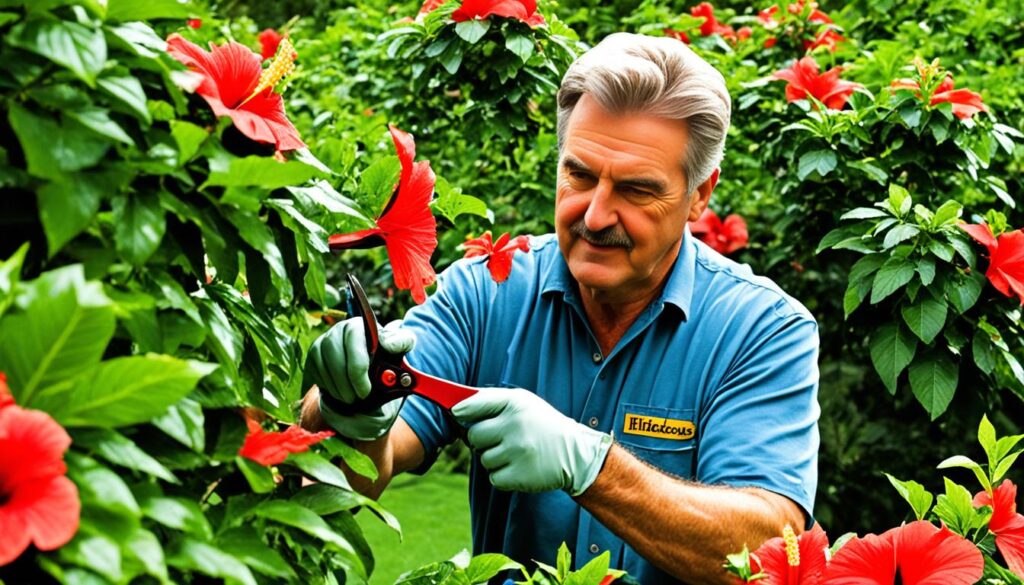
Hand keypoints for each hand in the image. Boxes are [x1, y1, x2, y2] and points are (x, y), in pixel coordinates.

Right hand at [304, 318, 415, 440]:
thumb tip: (388, 344)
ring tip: (352, 398)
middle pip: (335, 356)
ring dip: (338, 388)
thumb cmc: (387, 352)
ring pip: (323, 367)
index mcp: (359, 325)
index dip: (357, 368)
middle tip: (359, 397)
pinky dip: (328, 387)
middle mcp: (337, 329)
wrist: (371, 363)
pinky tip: (341, 392)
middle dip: (347, 382)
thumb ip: (402, 341)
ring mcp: (322, 342)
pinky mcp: (313, 356)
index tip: (366, 389)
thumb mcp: (402, 345)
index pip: (353, 341)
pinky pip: (315, 373)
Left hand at [451, 388, 611, 495]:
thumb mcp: (523, 403)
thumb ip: (491, 402)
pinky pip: (493, 477)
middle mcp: (515, 426)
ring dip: (495, 459)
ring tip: (517, 453)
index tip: (453, 412)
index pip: (474, 404)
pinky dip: (503, 476)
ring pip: (483, 459)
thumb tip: (456, 409)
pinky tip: (520, 467)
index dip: (460, 410)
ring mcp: (517, 452)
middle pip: (474, 436)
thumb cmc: (542, 425)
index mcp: (515, 404)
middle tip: (501, 439)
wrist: (576, 454)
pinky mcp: (519, 476)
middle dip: (482, 440)